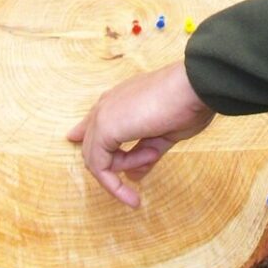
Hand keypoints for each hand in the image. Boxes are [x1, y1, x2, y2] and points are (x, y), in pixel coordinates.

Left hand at [66, 61, 214, 207]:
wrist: (193, 87)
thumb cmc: (186, 105)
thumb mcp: (163, 136)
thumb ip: (144, 154)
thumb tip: (133, 176)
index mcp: (120, 101)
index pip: (93, 122)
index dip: (83, 135)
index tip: (74, 141)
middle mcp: (107, 105)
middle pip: (93, 146)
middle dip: (116, 166)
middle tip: (145, 169)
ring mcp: (103, 115)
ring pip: (95, 158)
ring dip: (124, 168)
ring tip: (153, 156)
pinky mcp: (105, 127)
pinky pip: (100, 165)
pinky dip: (115, 180)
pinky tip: (139, 176)